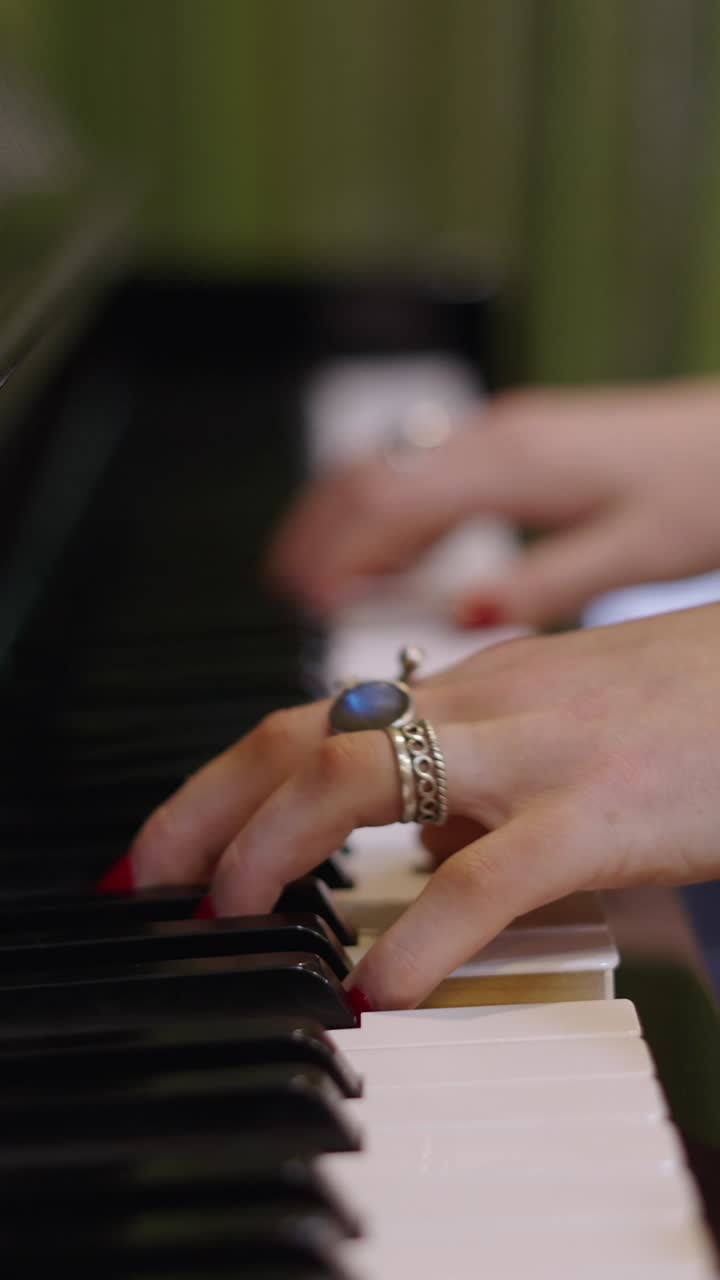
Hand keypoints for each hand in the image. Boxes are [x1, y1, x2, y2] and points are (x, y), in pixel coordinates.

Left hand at [123, 604, 719, 1009]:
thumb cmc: (674, 707)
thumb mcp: (555, 729)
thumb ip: (477, 782)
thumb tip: (416, 849)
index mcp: (464, 691)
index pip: (308, 718)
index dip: (221, 780)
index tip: (164, 847)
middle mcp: (477, 707)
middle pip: (303, 735)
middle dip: (209, 809)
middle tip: (152, 883)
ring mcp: (529, 754)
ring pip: (361, 774)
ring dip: (275, 849)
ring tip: (236, 919)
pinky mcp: (593, 812)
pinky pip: (482, 877)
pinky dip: (417, 938)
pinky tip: (383, 990)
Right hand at [266, 380, 719, 627]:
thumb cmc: (707, 488)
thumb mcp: (634, 551)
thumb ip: (545, 584)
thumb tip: (467, 618)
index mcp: (515, 464)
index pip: (390, 501)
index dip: (336, 551)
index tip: (301, 603)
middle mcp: (497, 437)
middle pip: (372, 472)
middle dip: (317, 529)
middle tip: (281, 591)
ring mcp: (502, 432)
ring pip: (392, 465)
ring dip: (346, 517)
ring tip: (315, 578)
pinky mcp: (516, 441)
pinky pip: (425, 470)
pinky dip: (391, 511)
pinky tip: (392, 554)